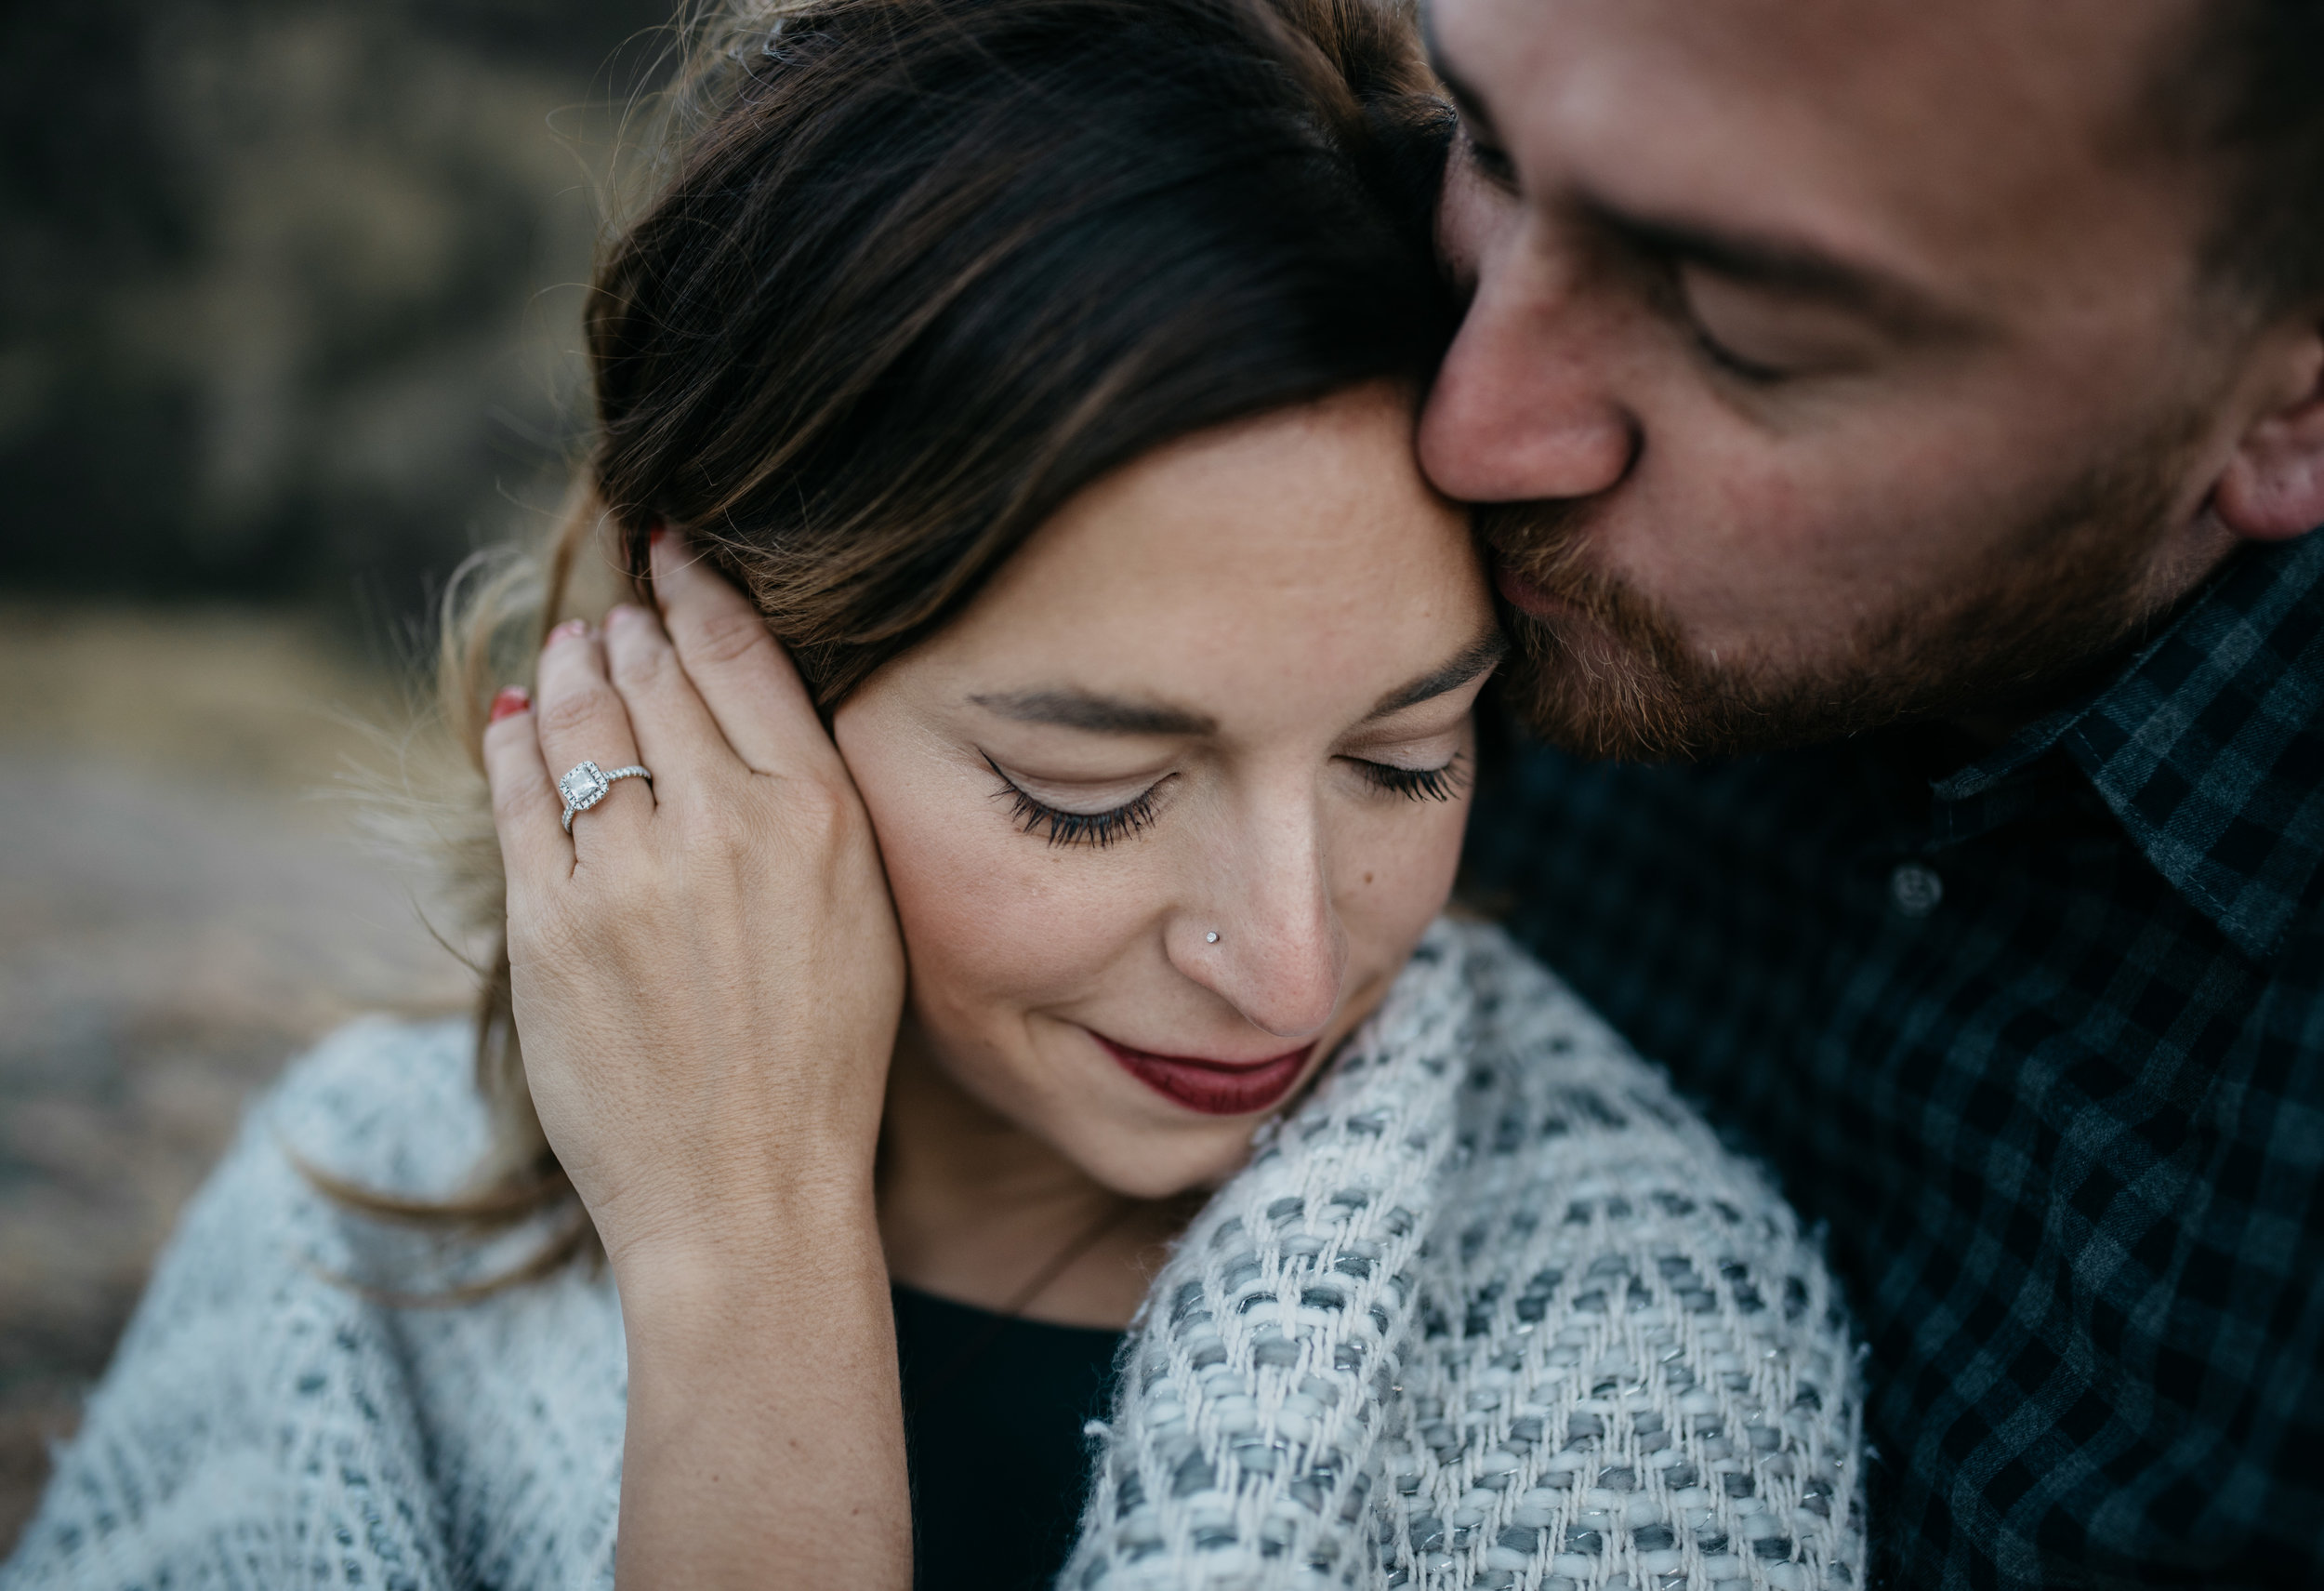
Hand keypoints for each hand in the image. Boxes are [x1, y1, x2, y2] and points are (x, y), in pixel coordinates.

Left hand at [482, 531, 903, 1278]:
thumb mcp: (867, 917)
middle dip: (629, 631)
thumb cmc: (824, 1063)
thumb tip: (741, 711)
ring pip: (580, 719)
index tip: (675, 554)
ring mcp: (628, 871)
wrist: (748, 1194)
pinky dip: (514, 743)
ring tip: (572, 650)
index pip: (743, 655)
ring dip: (571, 670)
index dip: (699, 590)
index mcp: (822, 817)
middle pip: (655, 675)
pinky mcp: (549, 922)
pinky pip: (517, 794)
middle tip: (619, 612)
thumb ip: (815, 806)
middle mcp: (727, 825)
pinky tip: (519, 720)